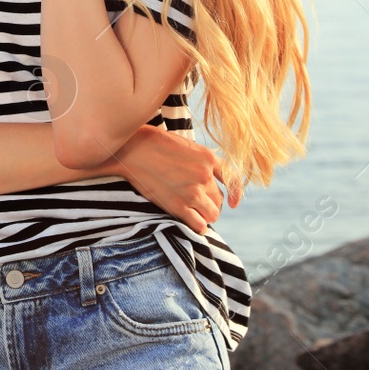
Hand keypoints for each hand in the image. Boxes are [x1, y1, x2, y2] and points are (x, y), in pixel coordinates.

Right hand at [110, 125, 232, 234]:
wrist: (132, 149)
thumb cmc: (154, 143)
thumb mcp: (185, 145)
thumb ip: (200, 161)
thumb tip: (207, 178)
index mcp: (208, 158)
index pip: (233, 180)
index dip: (235, 194)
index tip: (233, 203)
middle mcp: (204, 176)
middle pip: (219, 200)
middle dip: (211, 203)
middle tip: (198, 203)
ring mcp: (192, 192)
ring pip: (212, 214)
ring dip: (205, 216)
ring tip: (195, 214)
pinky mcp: (178, 206)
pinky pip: (199, 225)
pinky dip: (198, 227)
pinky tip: (191, 223)